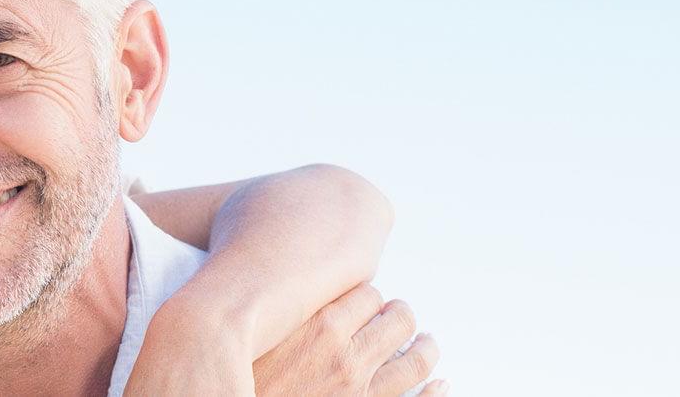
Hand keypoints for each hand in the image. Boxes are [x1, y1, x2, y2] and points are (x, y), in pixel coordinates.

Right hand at [253, 283, 444, 396]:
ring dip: (425, 347)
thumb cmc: (238, 377)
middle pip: (397, 320)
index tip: (364, 301)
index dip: (367, 297)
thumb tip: (301, 294)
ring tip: (426, 343)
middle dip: (398, 315)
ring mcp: (361, 389)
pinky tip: (441, 385)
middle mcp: (346, 355)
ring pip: (416, 359)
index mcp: (319, 325)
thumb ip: (285, 312)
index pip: (366, 293)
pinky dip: (436, 392)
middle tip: (396, 315)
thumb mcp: (251, 334)